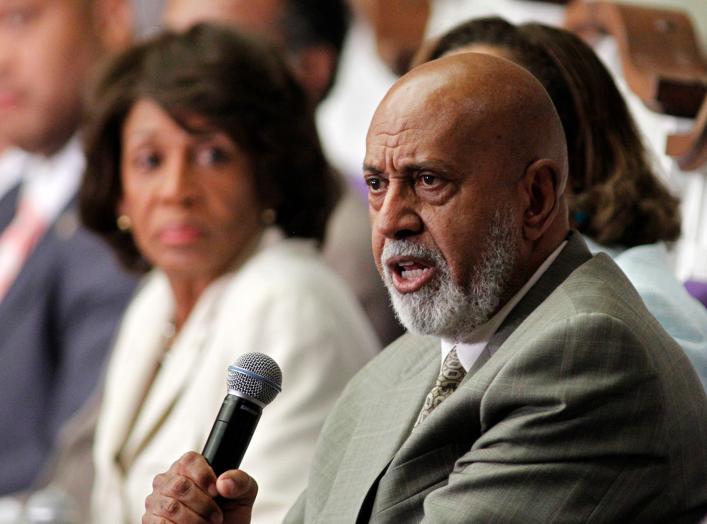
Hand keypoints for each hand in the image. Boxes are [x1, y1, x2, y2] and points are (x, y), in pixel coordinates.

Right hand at [142, 451, 257, 523]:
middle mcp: (168, 480)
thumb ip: (240, 480)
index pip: (189, 460)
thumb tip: (223, 482)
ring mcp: (156, 500)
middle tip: (216, 516)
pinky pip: (161, 523)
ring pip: (171, 507)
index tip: (216, 492)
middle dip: (204, 505)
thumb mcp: (243, 494)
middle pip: (180, 485)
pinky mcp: (150, 521)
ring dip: (194, 520)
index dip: (204, 476)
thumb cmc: (230, 512)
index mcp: (189, 467)